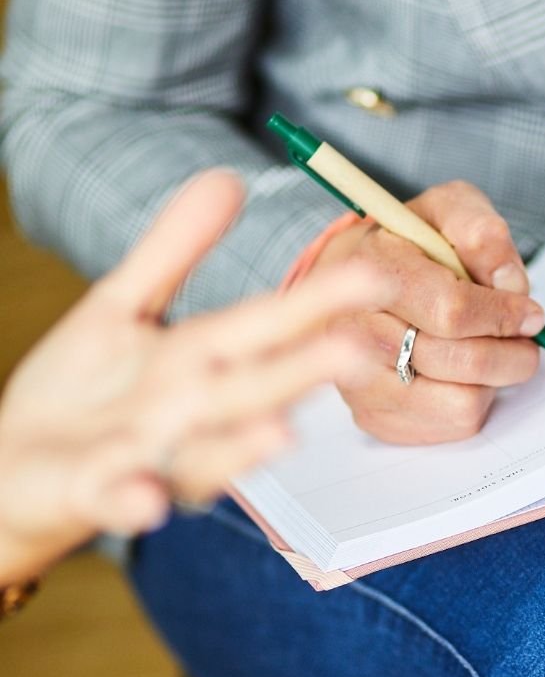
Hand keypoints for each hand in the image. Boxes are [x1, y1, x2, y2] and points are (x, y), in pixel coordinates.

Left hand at [0, 171, 389, 582]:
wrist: (15, 470)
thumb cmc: (84, 392)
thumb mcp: (123, 306)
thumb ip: (175, 249)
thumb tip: (227, 176)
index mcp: (200, 360)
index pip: (268, 324)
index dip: (319, 300)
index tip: (376, 276)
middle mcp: (188, 412)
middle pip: (253, 388)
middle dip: (303, 373)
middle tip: (358, 354)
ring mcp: (148, 457)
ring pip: (206, 455)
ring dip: (242, 449)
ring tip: (281, 434)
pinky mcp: (95, 493)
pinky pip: (119, 500)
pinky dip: (135, 500)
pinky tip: (146, 498)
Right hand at [310, 181, 544, 444]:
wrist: (353, 282)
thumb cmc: (409, 246)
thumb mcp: (446, 210)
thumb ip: (481, 230)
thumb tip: (509, 282)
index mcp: (368, 270)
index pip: (451, 310)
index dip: (503, 315)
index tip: (530, 314)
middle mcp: (352, 331)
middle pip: (462, 362)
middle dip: (511, 352)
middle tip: (524, 340)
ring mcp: (357, 382)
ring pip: (462, 403)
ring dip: (494, 380)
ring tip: (488, 351)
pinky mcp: (374, 417)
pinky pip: (450, 426)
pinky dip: (474, 401)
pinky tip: (463, 374)